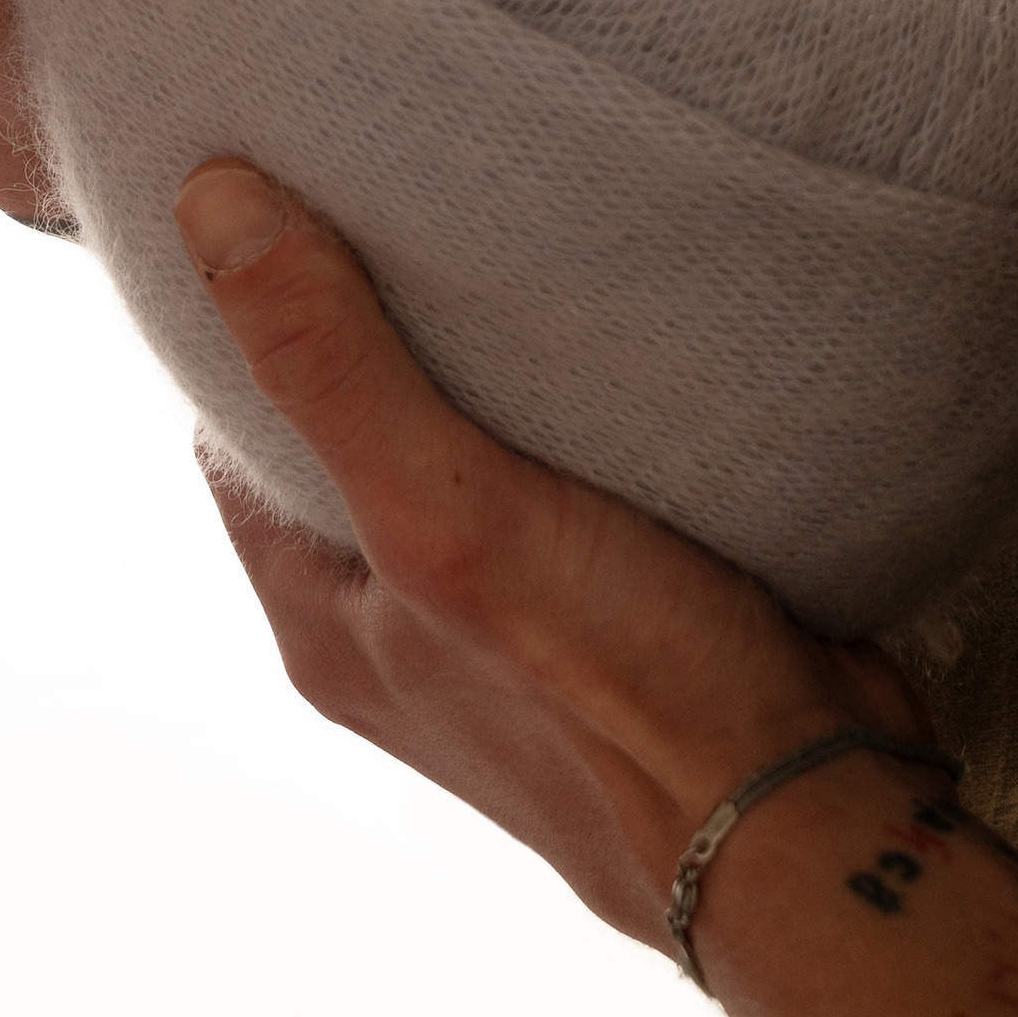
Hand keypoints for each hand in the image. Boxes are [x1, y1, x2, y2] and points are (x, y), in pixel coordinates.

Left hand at [171, 159, 918, 941]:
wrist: (807, 813)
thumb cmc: (622, 697)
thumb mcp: (446, 506)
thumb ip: (330, 365)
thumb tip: (210, 206)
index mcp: (325, 622)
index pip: (235, 438)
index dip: (248, 320)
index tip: (283, 203)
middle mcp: (397, 634)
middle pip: (344, 441)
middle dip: (369, 332)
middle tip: (404, 203)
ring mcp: (504, 632)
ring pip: (457, 460)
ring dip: (480, 375)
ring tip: (508, 258)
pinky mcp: (607, 614)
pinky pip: (557, 487)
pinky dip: (569, 419)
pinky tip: (609, 360)